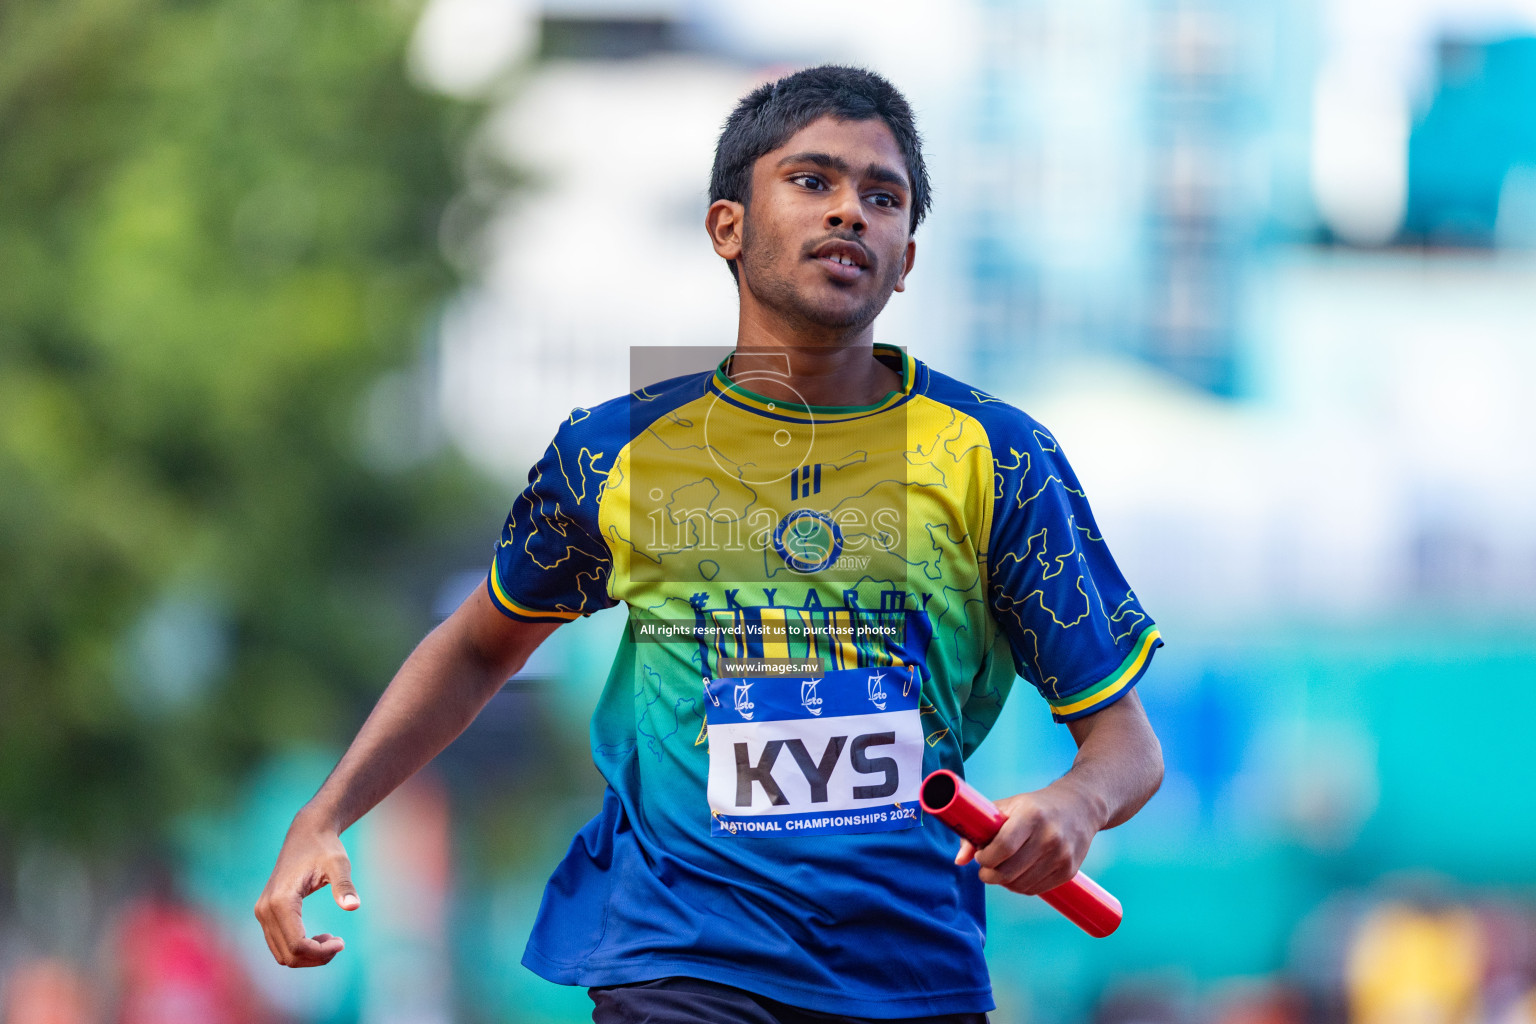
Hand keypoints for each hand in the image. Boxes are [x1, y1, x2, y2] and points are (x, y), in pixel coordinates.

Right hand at [254, 813, 359, 966]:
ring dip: (307, 956)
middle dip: (315, 957)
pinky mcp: (265, 913)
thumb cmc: (325, 848)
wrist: (306, 834)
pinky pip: (279, 943)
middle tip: (339, 944)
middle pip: (287, 955)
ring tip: (331, 941)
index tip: (342, 943)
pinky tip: (319, 938)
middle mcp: (265, 909)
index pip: (296, 945)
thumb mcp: (339, 864)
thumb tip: (354, 906)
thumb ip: (344, 886)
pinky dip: (298, 948)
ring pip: (281, 953)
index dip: (320, 953)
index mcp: (281, 901)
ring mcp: (262, 912)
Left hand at [953, 782, 1102, 894]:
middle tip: (985, 870)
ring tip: (1001, 870)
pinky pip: (1036, 889)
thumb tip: (958, 861)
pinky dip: (1021, 887)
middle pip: (1009, 871)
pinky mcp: (1069, 871)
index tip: (981, 856)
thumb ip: (979, 830)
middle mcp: (1050, 836)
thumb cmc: (1035, 806)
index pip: (1003, 847)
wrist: (1080, 807)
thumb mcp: (1008, 807)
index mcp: (1031, 815)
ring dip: (1004, 882)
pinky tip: (1017, 875)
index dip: (985, 858)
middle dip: (990, 875)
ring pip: (1021, 884)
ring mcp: (1062, 855)